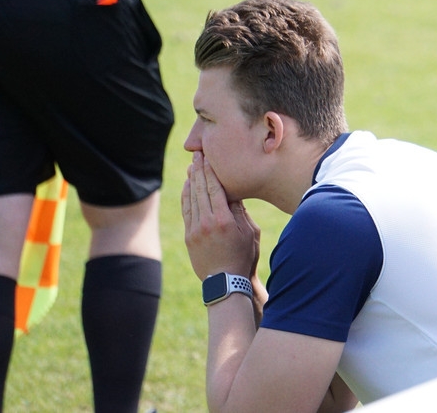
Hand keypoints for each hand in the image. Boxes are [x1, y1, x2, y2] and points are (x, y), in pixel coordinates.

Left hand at [182, 151, 260, 280]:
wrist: (226, 282)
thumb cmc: (244, 256)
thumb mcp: (250, 232)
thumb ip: (240, 211)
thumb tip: (233, 191)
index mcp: (224, 220)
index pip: (215, 188)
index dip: (210, 171)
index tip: (208, 157)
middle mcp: (207, 223)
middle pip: (200, 190)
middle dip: (198, 170)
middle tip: (197, 155)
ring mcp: (196, 230)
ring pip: (191, 199)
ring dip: (191, 181)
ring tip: (191, 167)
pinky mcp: (190, 237)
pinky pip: (186, 211)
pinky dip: (186, 197)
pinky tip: (188, 186)